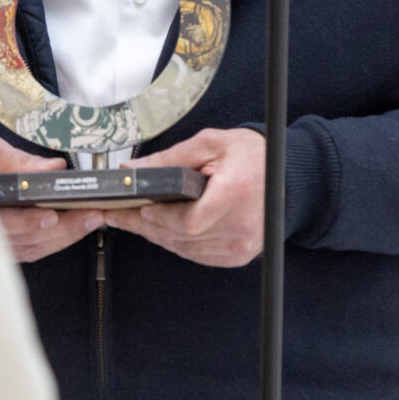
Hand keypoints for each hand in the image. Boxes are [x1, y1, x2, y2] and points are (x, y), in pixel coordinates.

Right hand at [0, 134, 104, 262]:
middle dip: (62, 228)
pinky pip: (27, 252)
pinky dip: (52, 242)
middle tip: (92, 214)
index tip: (50, 216)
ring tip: (90, 219)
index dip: (24, 222)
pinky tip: (72, 229)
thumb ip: (16, 160)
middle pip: (23, 237)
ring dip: (63, 237)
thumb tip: (54, 168)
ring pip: (29, 248)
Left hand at [102, 128, 264, 266]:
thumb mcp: (208, 144)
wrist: (282, 174)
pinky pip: (196, 255)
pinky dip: (176, 242)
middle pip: (182, 237)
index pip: (190, 220)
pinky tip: (161, 229)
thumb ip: (168, 158)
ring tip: (132, 219)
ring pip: (185, 248)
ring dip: (157, 235)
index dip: (161, 217)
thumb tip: (132, 171)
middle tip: (117, 213)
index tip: (139, 207)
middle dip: (144, 225)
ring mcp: (240, 245)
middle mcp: (240, 226)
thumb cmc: (249, 156)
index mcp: (235, 194)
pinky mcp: (237, 255)